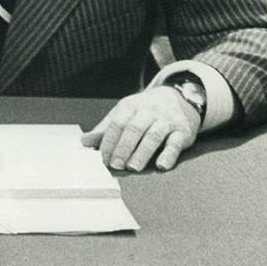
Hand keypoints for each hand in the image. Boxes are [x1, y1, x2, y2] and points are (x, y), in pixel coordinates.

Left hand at [81, 86, 199, 171]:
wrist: (180, 98)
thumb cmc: (146, 111)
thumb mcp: (125, 114)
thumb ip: (106, 129)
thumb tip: (84, 142)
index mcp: (131, 106)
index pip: (117, 123)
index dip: (109, 142)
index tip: (103, 158)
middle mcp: (149, 111)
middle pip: (134, 128)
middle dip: (123, 147)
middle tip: (115, 165)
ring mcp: (167, 120)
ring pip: (153, 135)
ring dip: (142, 152)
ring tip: (133, 167)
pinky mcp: (183, 131)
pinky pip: (176, 143)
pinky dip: (168, 155)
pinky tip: (161, 165)